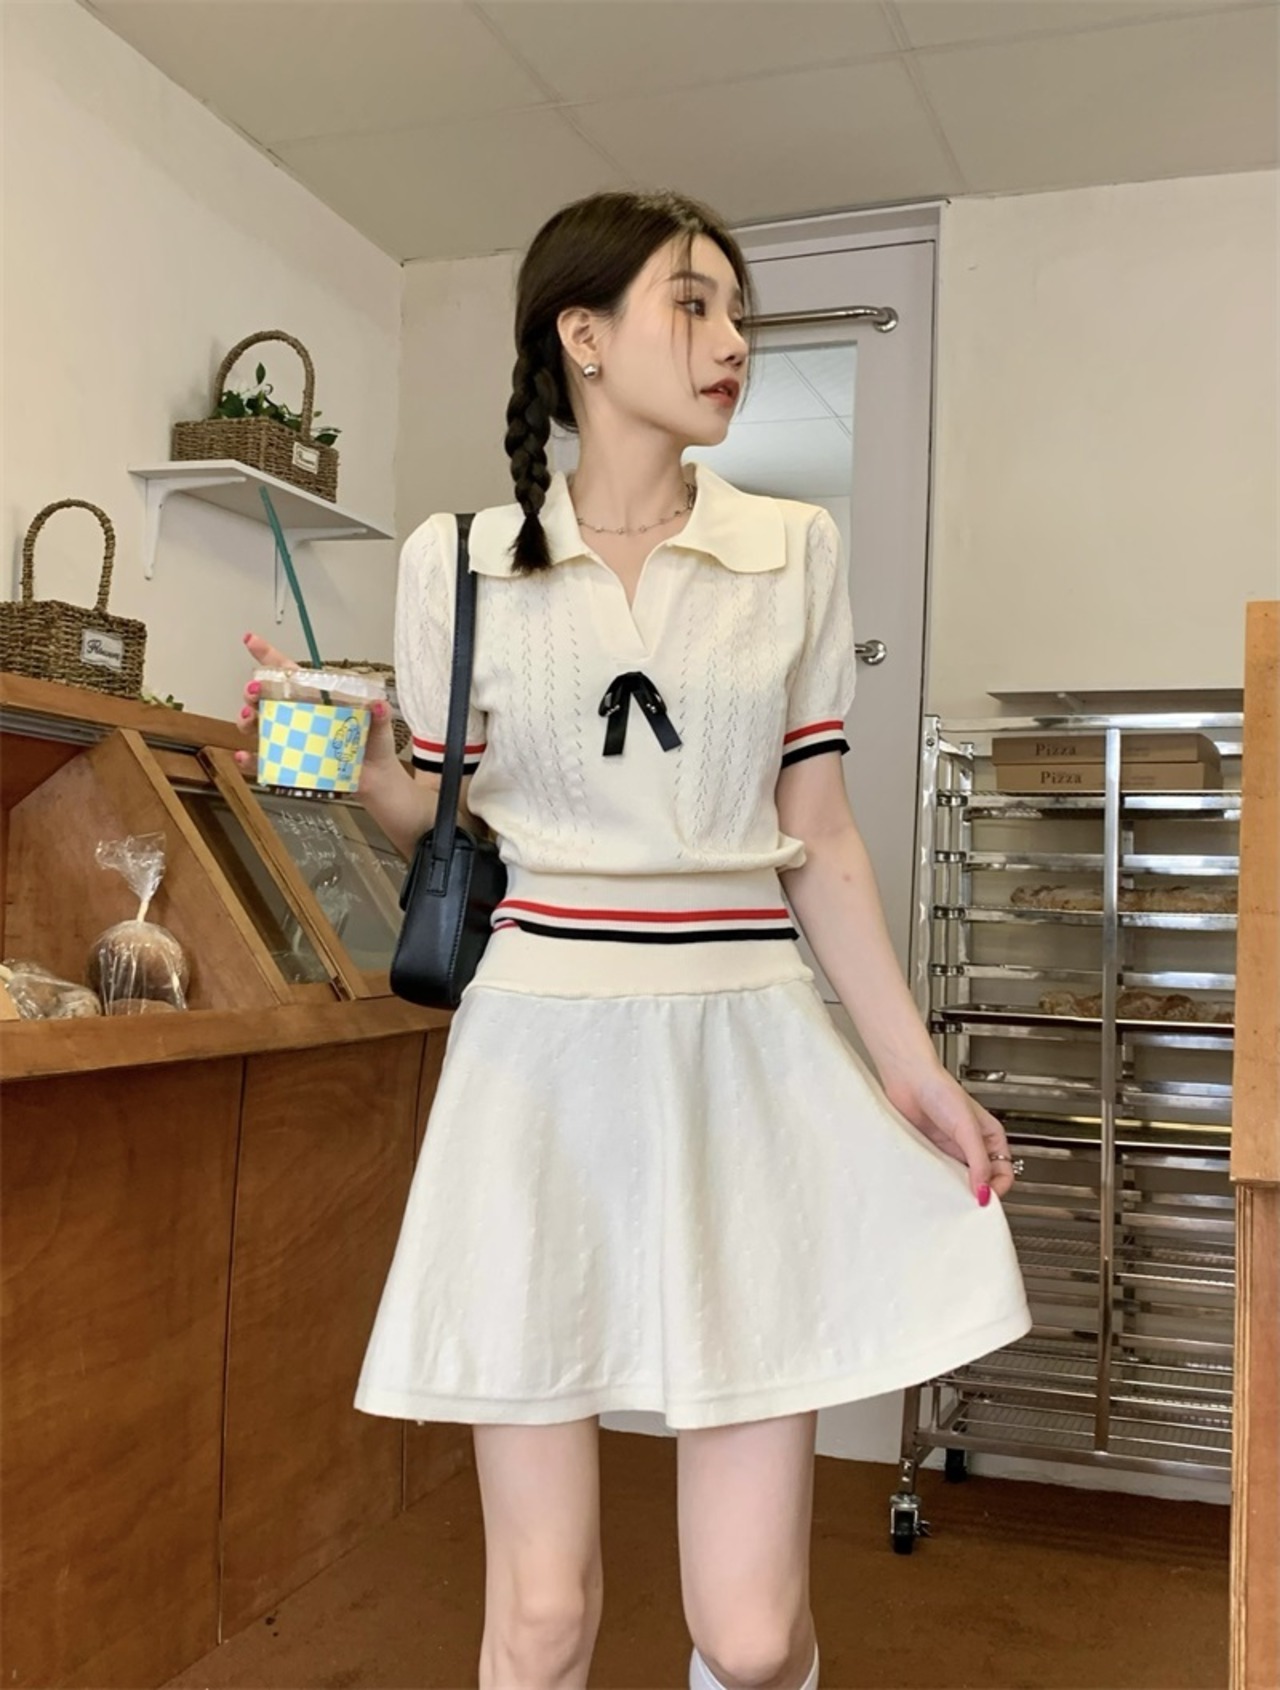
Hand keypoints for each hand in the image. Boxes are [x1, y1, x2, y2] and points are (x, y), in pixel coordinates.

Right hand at [233, 632, 400, 789]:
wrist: (376, 780)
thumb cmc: (373, 746)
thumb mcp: (378, 724)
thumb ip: (378, 713)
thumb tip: (377, 704)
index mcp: (316, 700)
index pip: (289, 673)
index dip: (269, 656)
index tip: (251, 641)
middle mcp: (298, 717)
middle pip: (265, 697)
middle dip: (252, 690)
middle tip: (254, 691)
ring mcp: (291, 740)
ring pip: (257, 724)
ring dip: (246, 719)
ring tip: (249, 717)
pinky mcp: (289, 765)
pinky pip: (262, 762)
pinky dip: (250, 759)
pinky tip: (246, 756)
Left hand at [879, 1063, 1015, 1205]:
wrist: (908, 1080)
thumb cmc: (939, 1091)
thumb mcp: (967, 1128)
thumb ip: (978, 1161)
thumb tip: (984, 1190)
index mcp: (991, 1138)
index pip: (1004, 1173)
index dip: (998, 1188)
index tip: (984, 1199)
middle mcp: (973, 1146)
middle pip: (984, 1180)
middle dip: (979, 1193)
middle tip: (968, 1205)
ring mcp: (952, 1150)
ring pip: (962, 1179)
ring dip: (958, 1190)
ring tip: (952, 1197)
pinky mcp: (933, 1152)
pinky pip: (940, 1174)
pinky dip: (940, 1183)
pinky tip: (936, 1185)